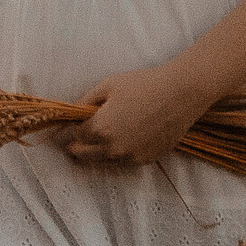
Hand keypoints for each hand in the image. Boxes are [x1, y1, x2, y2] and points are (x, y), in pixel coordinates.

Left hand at [53, 65, 212, 168]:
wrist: (180, 94)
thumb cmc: (143, 84)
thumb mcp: (107, 85)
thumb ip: (84, 101)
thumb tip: (71, 113)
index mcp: (99, 129)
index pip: (73, 136)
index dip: (67, 131)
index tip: (64, 129)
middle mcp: (113, 149)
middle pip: (84, 155)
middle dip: (74, 148)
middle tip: (70, 142)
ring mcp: (131, 157)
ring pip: (104, 161)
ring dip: (96, 153)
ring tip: (93, 144)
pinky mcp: (146, 160)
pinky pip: (124, 162)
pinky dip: (117, 155)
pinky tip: (118, 143)